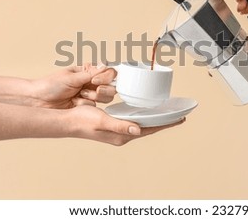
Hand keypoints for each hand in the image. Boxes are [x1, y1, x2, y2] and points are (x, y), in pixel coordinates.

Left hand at [31, 63, 116, 108]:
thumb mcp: (71, 77)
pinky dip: (84, 105)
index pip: (108, 72)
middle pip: (111, 86)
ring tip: (80, 96)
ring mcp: (89, 95)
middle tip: (92, 90)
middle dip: (102, 89)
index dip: (106, 77)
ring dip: (93, 97)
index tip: (96, 80)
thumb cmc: (49, 85)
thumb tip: (104, 66)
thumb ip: (90, 73)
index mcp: (88, 71)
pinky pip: (94, 107)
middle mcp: (91, 83)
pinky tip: (75, 103)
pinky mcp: (85, 107)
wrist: (38, 101)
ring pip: (105, 98)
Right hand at [65, 105, 185, 145]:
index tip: (180, 119)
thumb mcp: (102, 121)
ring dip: (154, 120)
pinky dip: (143, 117)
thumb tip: (138, 129)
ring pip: (142, 125)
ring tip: (166, 115)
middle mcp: (122, 134)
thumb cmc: (82, 121)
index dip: (165, 124)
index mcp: (122, 135)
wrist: (67, 122)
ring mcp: (118, 131)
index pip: (149, 130)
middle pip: (149, 128)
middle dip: (164, 123)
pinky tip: (144, 113)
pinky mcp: (114, 125)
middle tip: (178, 116)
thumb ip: (120, 125)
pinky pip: (133, 122)